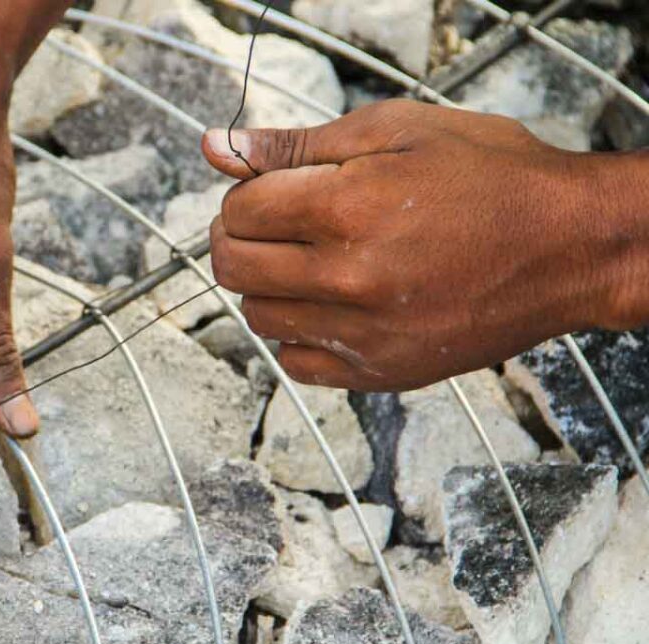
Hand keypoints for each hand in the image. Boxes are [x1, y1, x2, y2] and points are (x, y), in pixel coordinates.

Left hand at [202, 99, 643, 390]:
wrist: (570, 247)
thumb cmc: (490, 176)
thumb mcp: (396, 130)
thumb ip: (296, 143)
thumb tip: (215, 147)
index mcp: (344, 209)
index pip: (239, 210)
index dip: (246, 192)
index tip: (272, 189)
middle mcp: (345, 279)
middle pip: (232, 266)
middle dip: (237, 237)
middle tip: (272, 223)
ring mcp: (363, 334)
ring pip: (258, 316)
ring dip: (267, 284)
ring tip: (311, 260)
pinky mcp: (381, 373)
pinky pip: (297, 364)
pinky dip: (299, 334)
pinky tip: (330, 306)